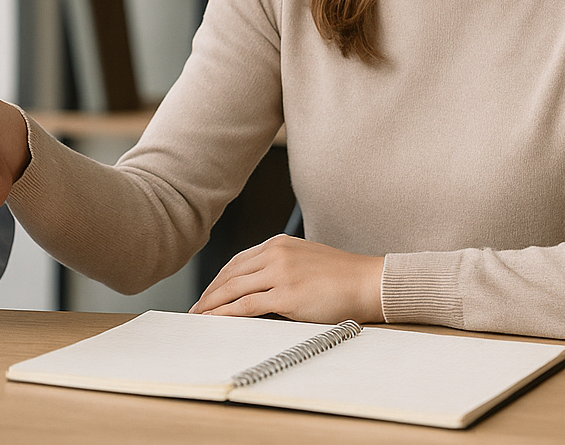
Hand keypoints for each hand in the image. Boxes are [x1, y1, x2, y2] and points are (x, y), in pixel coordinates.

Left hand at [191, 234, 383, 323]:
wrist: (368, 282)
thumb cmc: (342, 276)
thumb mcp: (304, 261)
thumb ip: (280, 268)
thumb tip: (257, 289)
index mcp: (278, 244)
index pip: (237, 261)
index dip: (219, 279)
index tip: (208, 293)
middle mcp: (275, 254)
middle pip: (230, 274)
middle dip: (210, 293)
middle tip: (196, 307)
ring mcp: (280, 272)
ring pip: (233, 289)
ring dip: (212, 304)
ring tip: (199, 316)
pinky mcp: (287, 294)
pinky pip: (247, 305)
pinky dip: (226, 313)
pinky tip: (216, 319)